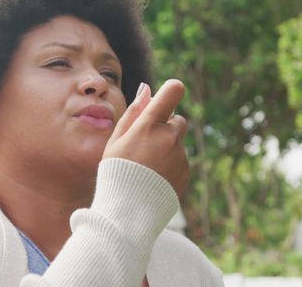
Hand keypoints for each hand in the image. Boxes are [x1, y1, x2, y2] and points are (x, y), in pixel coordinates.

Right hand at [103, 79, 189, 196]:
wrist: (127, 212)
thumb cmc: (115, 171)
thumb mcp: (117, 140)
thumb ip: (134, 112)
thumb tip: (147, 88)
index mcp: (150, 125)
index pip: (173, 91)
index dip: (170, 91)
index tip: (165, 98)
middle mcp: (170, 137)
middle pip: (178, 120)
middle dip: (166, 127)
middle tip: (145, 145)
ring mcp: (180, 156)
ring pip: (178, 143)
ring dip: (167, 149)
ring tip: (146, 169)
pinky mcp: (186, 172)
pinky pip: (180, 161)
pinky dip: (170, 166)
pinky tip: (154, 179)